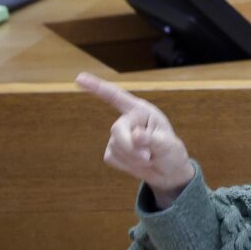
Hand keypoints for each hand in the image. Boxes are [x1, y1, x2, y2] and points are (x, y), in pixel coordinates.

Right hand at [76, 72, 193, 208]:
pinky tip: (138, 162)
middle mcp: (128, 120)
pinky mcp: (113, 151)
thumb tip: (136, 135)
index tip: (79, 77)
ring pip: (115, 147)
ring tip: (149, 157)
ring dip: (133, 158)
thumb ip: (152, 139)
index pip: (116, 97)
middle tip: (147, 157)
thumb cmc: (171, 152)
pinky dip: (126, 165)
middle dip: (130, 146)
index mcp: (141, 111)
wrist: (168, 172)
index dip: (97, 87)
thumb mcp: (168, 145)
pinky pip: (112, 158)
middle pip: (116, 129)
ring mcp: (118, 136)